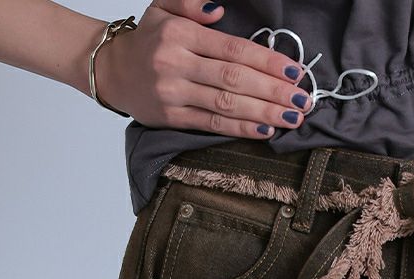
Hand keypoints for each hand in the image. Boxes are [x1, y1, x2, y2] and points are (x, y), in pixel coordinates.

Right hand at [94, 0, 312, 136]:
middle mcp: (177, 64)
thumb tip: (220, 9)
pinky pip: (212, 124)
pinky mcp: (172, 119)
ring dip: (264, 112)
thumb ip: (192, 4)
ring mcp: (174, 94)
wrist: (110, 71)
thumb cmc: (148, 41)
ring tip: (292, 117)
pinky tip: (265, 130)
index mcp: (181, 35)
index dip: (268, 62)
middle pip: (235, 79)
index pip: (234, 49)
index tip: (295, 72)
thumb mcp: (164, 9)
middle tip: (303, 100)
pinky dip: (241, 128)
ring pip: (227, 104)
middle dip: (274, 90)